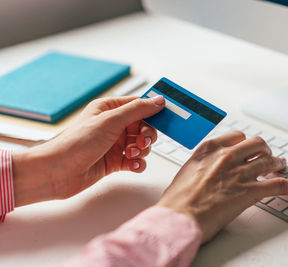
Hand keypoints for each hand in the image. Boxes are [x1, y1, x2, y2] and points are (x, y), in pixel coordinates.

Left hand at [12, 95, 164, 205]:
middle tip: (142, 141)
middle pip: (144, 127)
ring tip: (131, 154)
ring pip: (142, 144)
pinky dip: (138, 163)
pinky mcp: (115, 161)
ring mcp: (114, 144)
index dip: (154, 111)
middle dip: (147, 135)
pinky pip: (136, 160)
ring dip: (142, 150)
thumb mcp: (110, 121)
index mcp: (110, 109)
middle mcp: (113, 125)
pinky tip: (133, 165)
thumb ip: (138, 110)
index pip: (139, 105)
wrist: (57, 172)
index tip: (167, 117)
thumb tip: (158, 100)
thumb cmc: (75, 143)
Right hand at [157, 131, 287, 242]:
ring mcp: (240, 173)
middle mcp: (227, 156)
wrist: (179, 216)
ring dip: (278, 164)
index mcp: (210, 149)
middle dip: (264, 150)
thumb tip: (210, 169)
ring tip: (282, 167)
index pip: (236, 136)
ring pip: (270, 161)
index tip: (248, 148)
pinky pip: (279, 184)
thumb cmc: (178, 199)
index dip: (245, 143)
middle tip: (266, 156)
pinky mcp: (250, 191)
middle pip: (257, 144)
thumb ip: (203, 164)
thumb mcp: (187, 171)